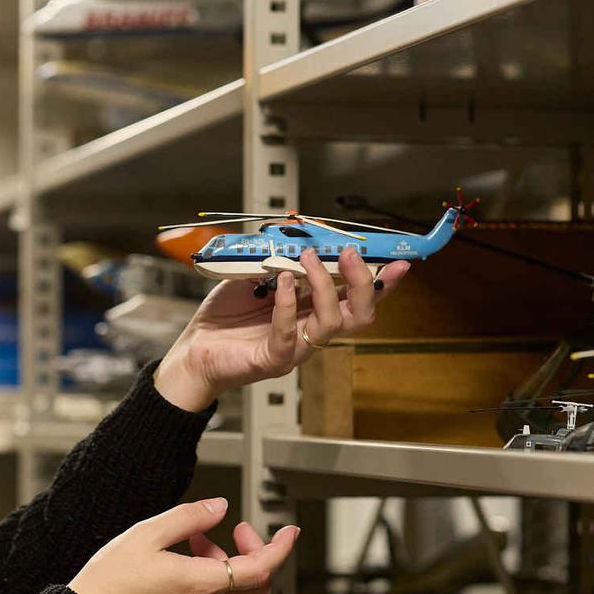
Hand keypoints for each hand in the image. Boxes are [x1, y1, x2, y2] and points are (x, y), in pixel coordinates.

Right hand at [68, 498, 297, 593]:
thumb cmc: (107, 581)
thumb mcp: (146, 534)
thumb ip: (189, 517)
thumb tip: (220, 508)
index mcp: (199, 584)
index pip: (261, 569)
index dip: (280, 547)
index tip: (289, 531)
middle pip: (256, 588)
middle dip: (253, 556)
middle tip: (234, 534)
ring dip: (223, 567)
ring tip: (190, 543)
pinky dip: (207, 584)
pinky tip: (177, 568)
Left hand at [153, 245, 410, 410]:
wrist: (193, 352)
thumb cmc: (225, 317)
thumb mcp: (254, 277)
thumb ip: (279, 260)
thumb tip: (295, 233)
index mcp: (313, 312)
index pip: (357, 299)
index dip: (382, 283)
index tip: (401, 261)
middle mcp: (311, 332)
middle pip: (358, 315)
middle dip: (363, 284)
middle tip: (354, 254)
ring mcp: (294, 350)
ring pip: (331, 325)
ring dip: (325, 287)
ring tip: (309, 258)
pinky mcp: (271, 360)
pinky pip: (288, 335)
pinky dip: (288, 306)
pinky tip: (283, 283)